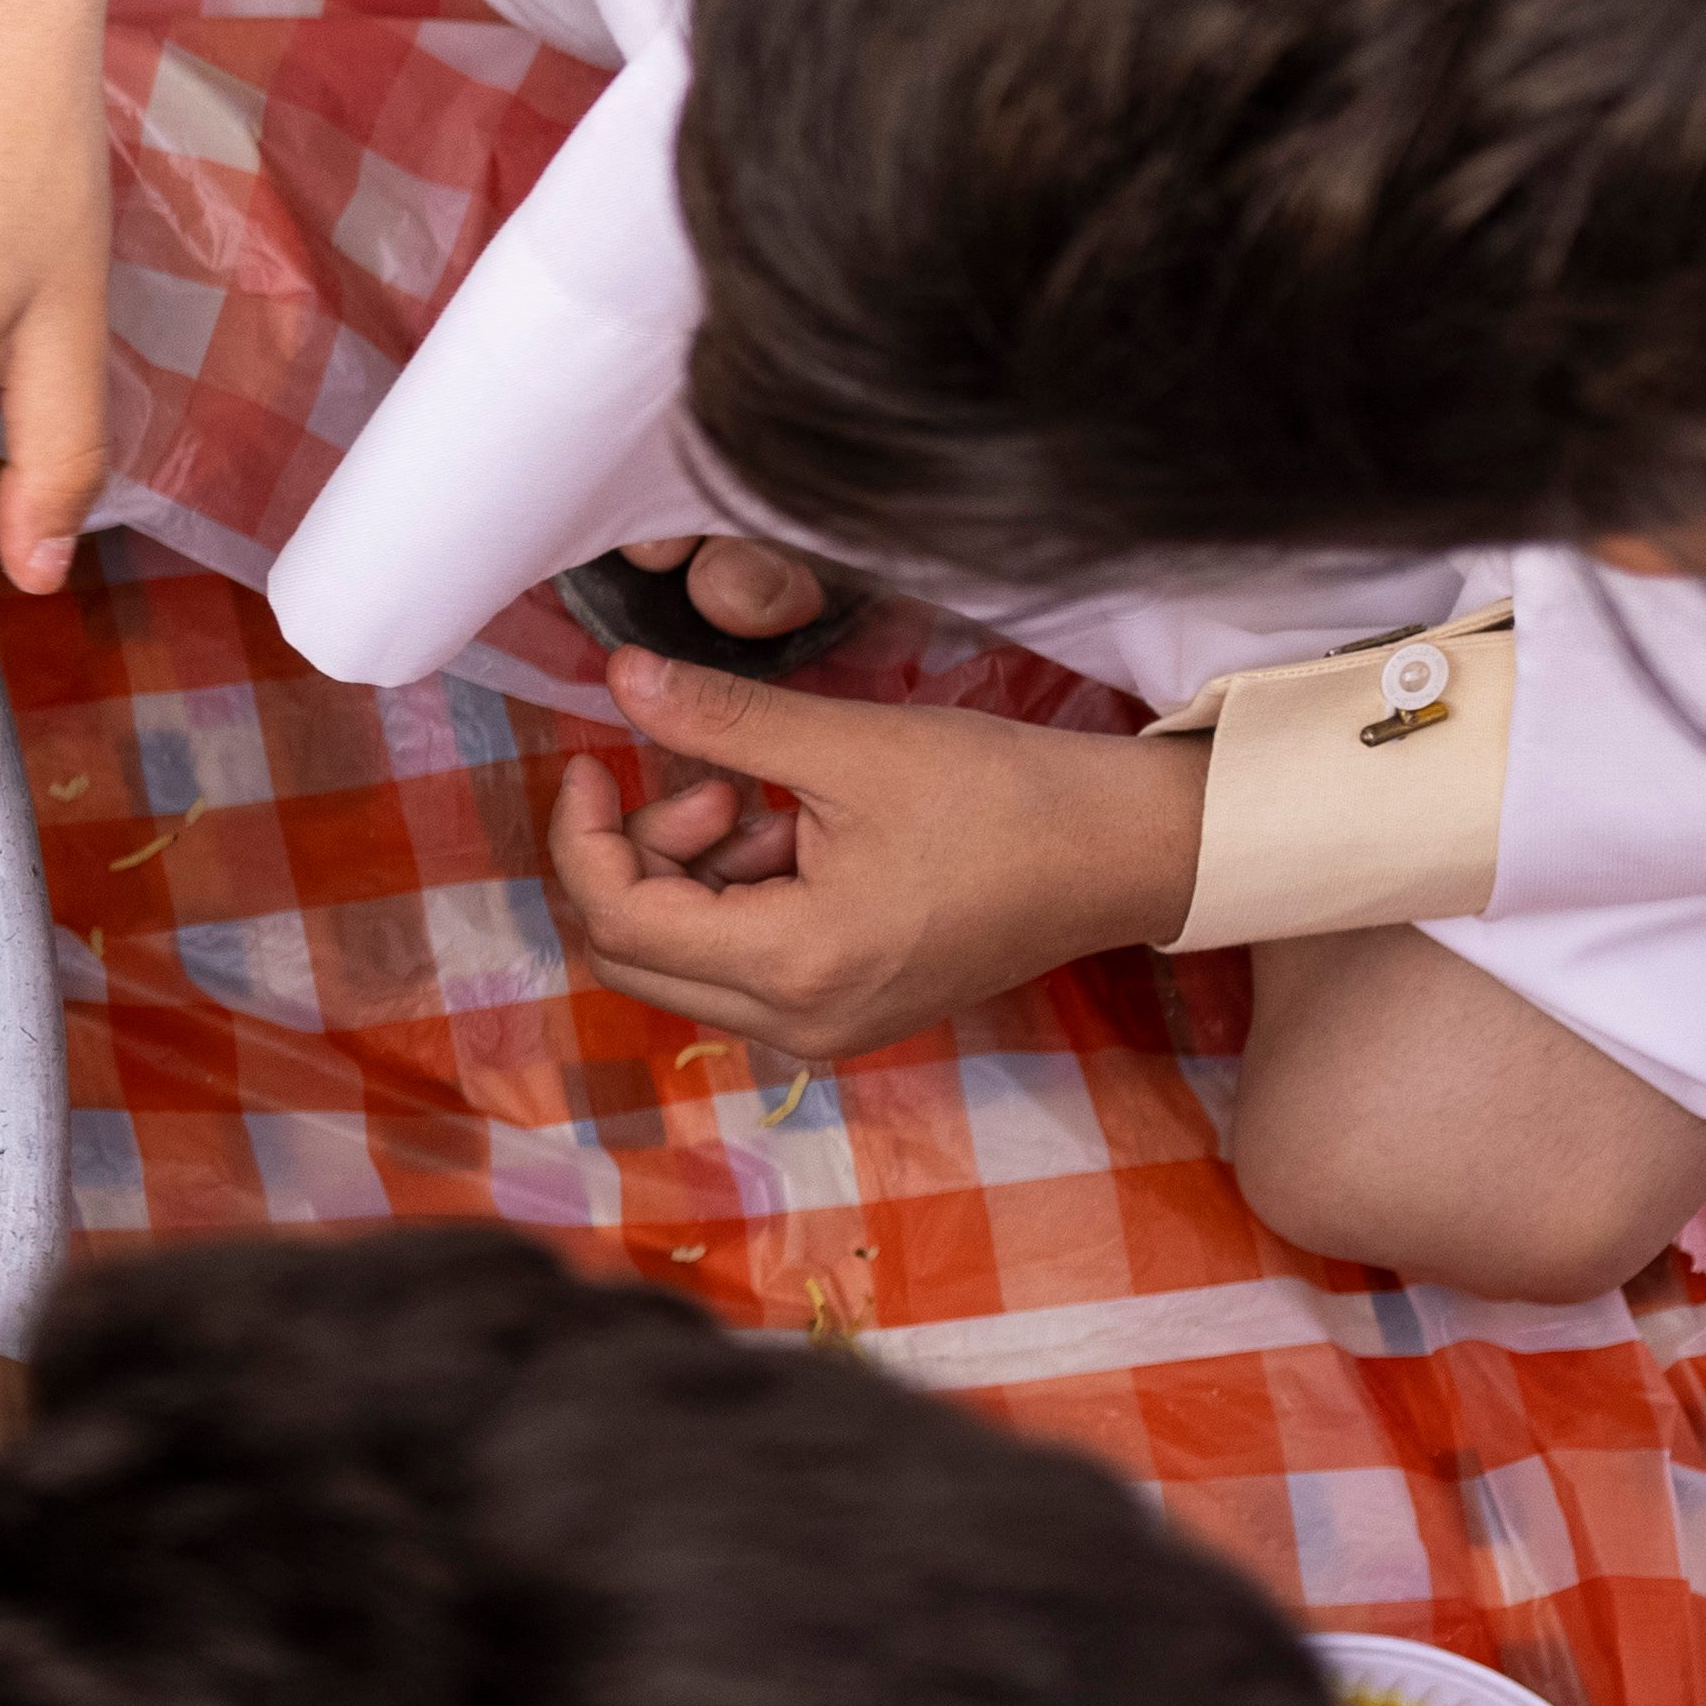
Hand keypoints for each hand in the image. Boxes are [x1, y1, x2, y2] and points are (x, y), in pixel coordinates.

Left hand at [542, 644, 1204, 1058]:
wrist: (1123, 851)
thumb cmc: (1005, 798)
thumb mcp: (851, 745)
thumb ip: (719, 719)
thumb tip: (618, 676)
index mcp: (792, 967)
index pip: (619, 918)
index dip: (583, 833)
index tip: (593, 759)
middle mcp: (797, 1023)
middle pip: (633, 953)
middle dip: (638, 855)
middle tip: (706, 779)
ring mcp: (824, 1029)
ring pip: (683, 958)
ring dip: (692, 871)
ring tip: (767, 797)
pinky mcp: (848, 1011)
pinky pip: (740, 964)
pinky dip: (738, 894)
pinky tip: (796, 831)